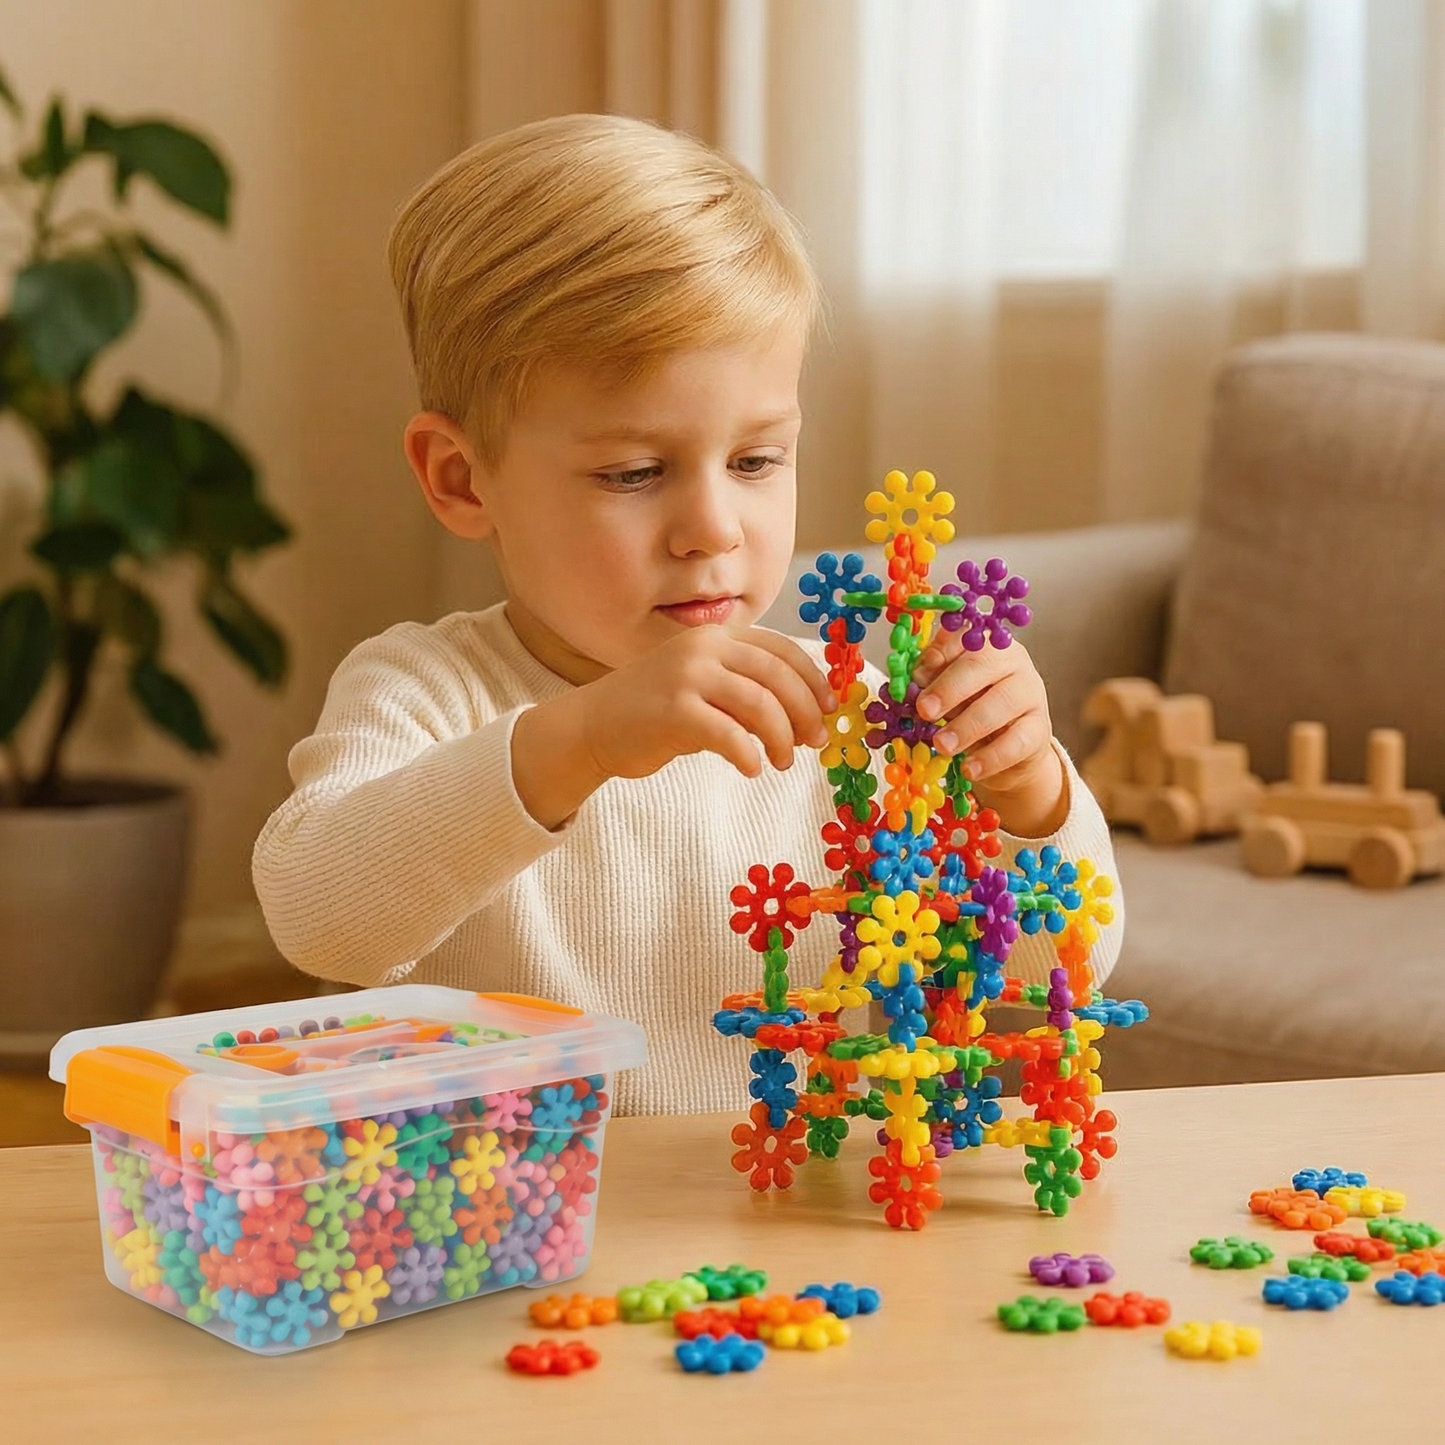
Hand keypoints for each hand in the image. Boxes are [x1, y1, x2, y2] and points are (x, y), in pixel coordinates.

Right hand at [513, 627, 834, 828]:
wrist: (591, 726)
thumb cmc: (655, 712)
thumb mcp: (704, 687)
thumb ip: (746, 690)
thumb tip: (806, 716)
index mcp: (716, 636)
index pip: (781, 649)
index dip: (812, 680)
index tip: (828, 710)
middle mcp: (703, 648)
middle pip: (777, 676)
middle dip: (804, 712)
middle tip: (814, 742)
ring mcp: (686, 677)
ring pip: (760, 705)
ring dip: (781, 738)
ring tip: (781, 762)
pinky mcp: (672, 711)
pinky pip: (728, 735)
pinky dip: (748, 755)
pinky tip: (751, 769)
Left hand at [912, 630, 1066, 836]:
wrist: (1008, 750)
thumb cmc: (969, 710)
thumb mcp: (947, 693)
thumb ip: (931, 680)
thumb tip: (914, 678)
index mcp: (984, 645)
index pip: (964, 638)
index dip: (940, 653)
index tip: (917, 675)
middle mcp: (1013, 662)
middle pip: (984, 664)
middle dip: (950, 688)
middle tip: (925, 710)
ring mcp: (1031, 694)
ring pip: (1002, 703)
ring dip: (967, 726)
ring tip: (942, 745)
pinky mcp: (1039, 730)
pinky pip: (1016, 742)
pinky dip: (990, 758)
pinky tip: (970, 770)